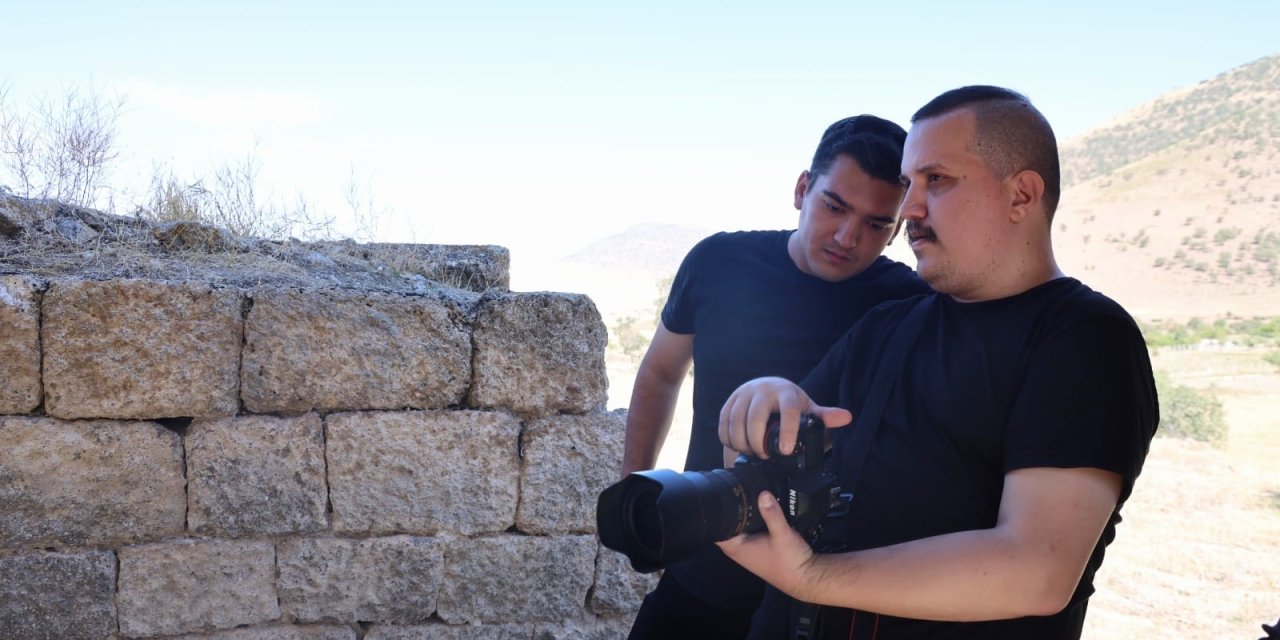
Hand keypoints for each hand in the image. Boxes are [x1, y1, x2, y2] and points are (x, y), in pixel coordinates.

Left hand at [716, 490, 817, 600]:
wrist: (806, 577)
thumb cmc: (791, 562)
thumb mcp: (782, 535)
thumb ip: (772, 515)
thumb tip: (763, 494)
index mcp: (736, 547)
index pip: (715, 527)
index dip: (717, 511)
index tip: (721, 494)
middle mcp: (738, 549)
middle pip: (726, 523)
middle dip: (731, 508)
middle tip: (738, 488)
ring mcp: (747, 549)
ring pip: (739, 526)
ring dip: (744, 514)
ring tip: (750, 494)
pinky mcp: (758, 546)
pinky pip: (750, 529)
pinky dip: (754, 520)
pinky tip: (761, 509)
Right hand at [718, 377, 852, 458]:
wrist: (765, 388)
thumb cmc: (788, 402)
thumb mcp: (806, 408)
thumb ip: (823, 416)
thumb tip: (846, 417)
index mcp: (785, 392)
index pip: (788, 410)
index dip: (787, 431)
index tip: (785, 450)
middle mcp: (762, 390)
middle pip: (755, 417)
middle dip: (758, 442)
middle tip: (764, 456)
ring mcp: (743, 394)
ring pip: (736, 421)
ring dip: (742, 442)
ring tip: (751, 453)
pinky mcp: (729, 401)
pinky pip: (724, 422)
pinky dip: (728, 438)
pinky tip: (738, 446)